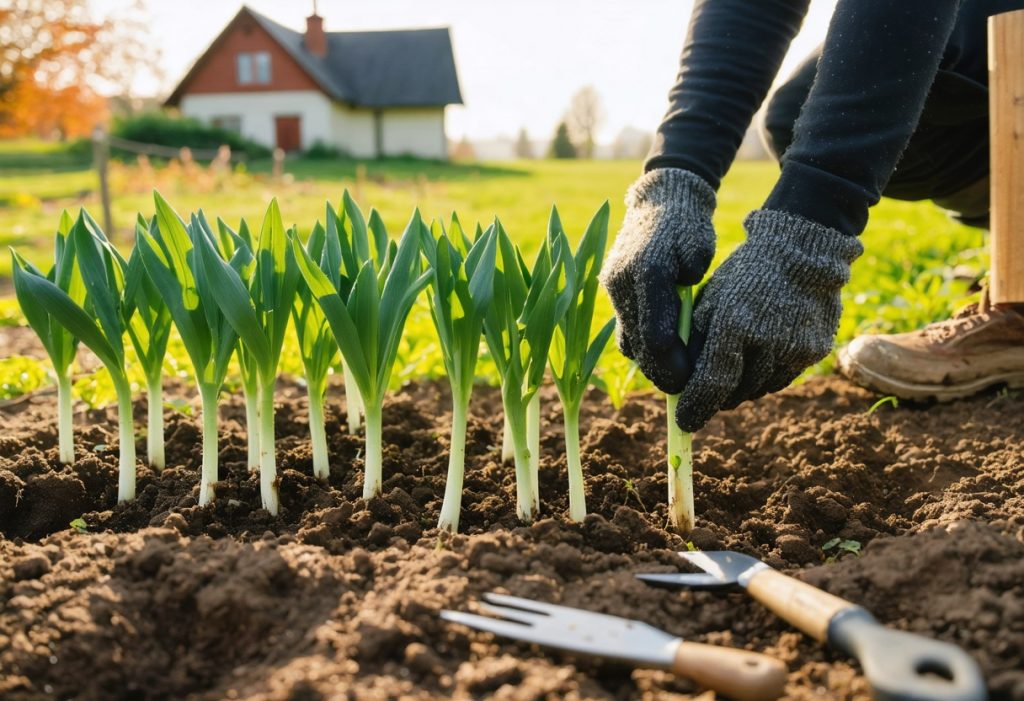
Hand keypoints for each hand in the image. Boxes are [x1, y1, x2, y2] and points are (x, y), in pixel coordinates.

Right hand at [600, 168, 715, 393]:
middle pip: (638, 344)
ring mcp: (613, 289)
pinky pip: (625, 331)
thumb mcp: (699, 246)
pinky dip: (643, 348)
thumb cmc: (687, 225)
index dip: (674, 364)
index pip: (656, 334)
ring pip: (629, 341)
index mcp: (646, 272)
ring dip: (650, 364)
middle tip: (684, 391)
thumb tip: (682, 310)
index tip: (692, 381)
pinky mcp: (614, 293)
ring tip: (676, 379)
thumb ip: (693, 279)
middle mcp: (622, 284)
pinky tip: (664, 359)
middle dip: (661, 373)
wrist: (660, 202)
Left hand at [676, 210, 863, 431]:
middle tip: (703, 398)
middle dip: (716, 399)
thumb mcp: (711, 301)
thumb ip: (696, 342)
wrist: (802, 253)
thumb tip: (681, 384)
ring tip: (731, 376)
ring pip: (759, 389)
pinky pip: (781, 379)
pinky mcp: (814, 352)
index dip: (696, 407)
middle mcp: (767, 341)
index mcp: (735, 324)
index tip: (684, 421)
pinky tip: (756, 363)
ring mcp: (795, 348)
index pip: (712, 383)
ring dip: (740, 389)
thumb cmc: (745, 275)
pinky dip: (764, 378)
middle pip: (736, 392)